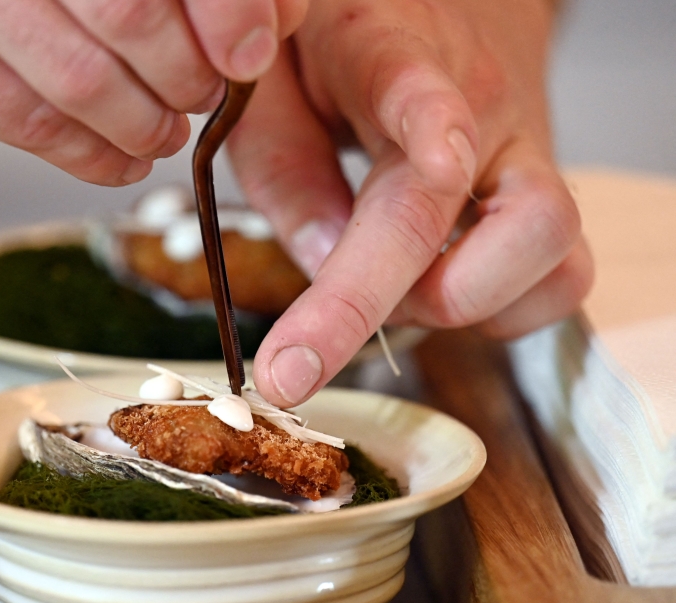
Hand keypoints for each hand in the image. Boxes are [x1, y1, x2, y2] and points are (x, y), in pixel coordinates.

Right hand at [0, 0, 306, 185]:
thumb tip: (216, 24)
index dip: (223, 8)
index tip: (250, 52)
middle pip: (134, 13)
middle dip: (187, 75)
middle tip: (204, 96)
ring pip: (85, 78)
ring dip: (144, 123)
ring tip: (163, 134)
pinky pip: (30, 122)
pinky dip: (90, 154)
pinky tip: (117, 160)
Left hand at [227, 0, 593, 406]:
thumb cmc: (335, 42)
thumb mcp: (270, 86)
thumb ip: (283, 169)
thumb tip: (322, 265)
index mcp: (395, 59)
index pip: (414, 118)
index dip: (395, 204)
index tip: (318, 331)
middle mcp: (484, 106)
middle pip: (513, 224)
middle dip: (421, 302)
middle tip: (339, 313)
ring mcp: (526, 147)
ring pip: (555, 255)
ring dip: (471, 306)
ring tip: (398, 290)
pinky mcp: (543, 186)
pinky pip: (561, 273)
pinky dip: (501, 307)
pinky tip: (440, 283)